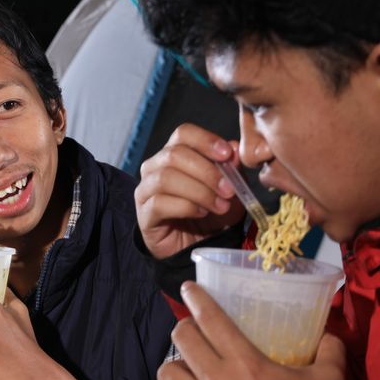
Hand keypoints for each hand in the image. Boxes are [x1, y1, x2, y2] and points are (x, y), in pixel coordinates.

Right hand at [134, 124, 245, 258]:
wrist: (197, 246)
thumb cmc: (211, 213)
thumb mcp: (230, 189)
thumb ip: (232, 168)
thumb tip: (235, 147)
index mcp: (174, 154)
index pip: (183, 133)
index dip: (205, 140)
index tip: (227, 154)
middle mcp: (154, 167)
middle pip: (174, 154)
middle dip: (207, 171)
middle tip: (229, 190)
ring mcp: (145, 190)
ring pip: (166, 177)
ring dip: (199, 191)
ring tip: (219, 206)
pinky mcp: (144, 214)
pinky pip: (159, 203)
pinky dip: (185, 207)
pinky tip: (201, 213)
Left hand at [157, 282, 345, 379]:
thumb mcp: (328, 378)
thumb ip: (329, 351)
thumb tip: (329, 336)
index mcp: (244, 360)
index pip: (210, 319)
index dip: (196, 299)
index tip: (188, 288)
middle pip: (182, 339)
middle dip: (184, 329)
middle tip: (194, 331)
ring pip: (167, 374)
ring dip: (176, 367)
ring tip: (188, 370)